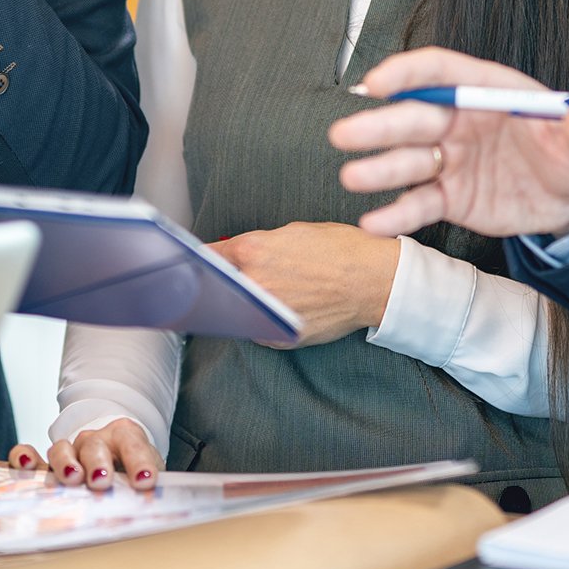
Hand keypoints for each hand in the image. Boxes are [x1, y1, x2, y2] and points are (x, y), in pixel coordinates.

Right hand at [20, 420, 164, 492]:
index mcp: (125, 437)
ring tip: (71, 479)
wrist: (115, 453)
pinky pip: (27, 452)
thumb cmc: (132, 469)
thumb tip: (155, 510)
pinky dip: (23, 456)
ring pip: (62, 449)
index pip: (134, 445)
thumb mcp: (147, 474)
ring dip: (65, 463)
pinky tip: (25, 465)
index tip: (145, 481)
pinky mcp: (47, 463)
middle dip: (97, 463)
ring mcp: (70, 449)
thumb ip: (149, 489)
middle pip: (94, 446)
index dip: (139, 462)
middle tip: (101, 481)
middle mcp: (95, 440)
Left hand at [211, 221, 401, 346]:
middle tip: (224, 281)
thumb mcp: (294, 232)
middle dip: (219, 283)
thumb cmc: (341, 250)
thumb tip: (237, 254)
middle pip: (217, 287)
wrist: (374, 280)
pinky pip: (256, 330)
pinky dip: (259, 321)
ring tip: (254, 296)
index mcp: (252, 250)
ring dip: (238, 304)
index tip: (195, 264)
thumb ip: (259, 245)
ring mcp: (265, 313)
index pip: (207, 257)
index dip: (201, 261)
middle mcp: (253, 283)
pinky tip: (272, 311)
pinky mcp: (279, 336)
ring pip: (235, 311)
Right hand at [327, 48, 568, 240]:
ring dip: (378, 168)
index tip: (377, 83)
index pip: (440, 72)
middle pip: (413, 117)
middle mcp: (461, 122)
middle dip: (379, 125)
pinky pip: (419, 203)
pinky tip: (373, 223)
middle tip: (346, 133)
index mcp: (488, 92)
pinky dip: (395, 214)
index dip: (406, 73)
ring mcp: (452, 160)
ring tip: (351, 177)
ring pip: (408, 161)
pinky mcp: (451, 197)